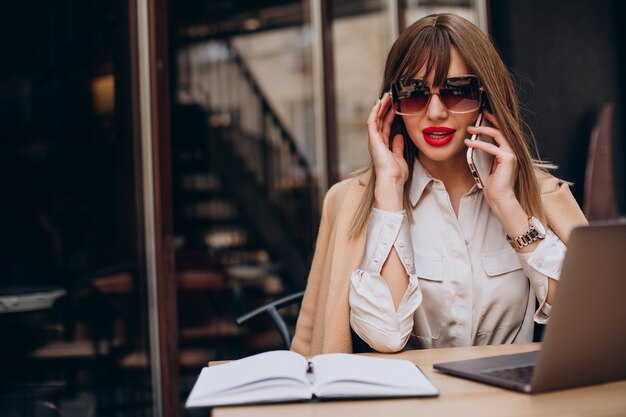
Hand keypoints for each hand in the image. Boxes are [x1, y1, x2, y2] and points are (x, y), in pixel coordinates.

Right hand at [367, 93, 407, 209]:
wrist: (392, 181)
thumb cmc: (396, 174)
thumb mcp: (400, 156)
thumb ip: (398, 146)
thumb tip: (399, 136)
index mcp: (383, 145)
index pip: (386, 126)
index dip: (390, 115)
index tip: (396, 105)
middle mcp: (377, 142)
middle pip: (380, 120)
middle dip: (385, 107)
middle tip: (391, 96)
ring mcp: (374, 140)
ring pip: (376, 119)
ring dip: (381, 107)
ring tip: (386, 96)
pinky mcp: (373, 140)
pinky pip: (372, 122)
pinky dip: (375, 112)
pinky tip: (379, 103)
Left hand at [464, 111, 517, 208]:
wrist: (501, 199)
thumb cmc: (494, 186)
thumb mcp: (489, 167)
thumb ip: (488, 157)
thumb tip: (476, 146)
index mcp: (509, 153)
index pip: (503, 134)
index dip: (495, 123)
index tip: (485, 117)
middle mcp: (513, 152)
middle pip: (502, 130)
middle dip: (490, 121)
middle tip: (479, 115)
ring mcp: (512, 155)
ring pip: (498, 135)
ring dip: (483, 130)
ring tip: (470, 129)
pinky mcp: (508, 159)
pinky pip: (491, 147)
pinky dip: (479, 144)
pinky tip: (469, 143)